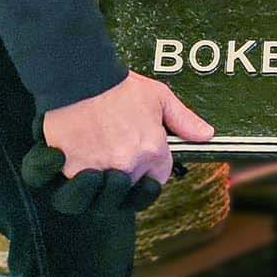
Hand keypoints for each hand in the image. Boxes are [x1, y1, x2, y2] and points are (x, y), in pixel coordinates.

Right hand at [23, 72, 212, 213]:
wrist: (80, 77)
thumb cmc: (119, 86)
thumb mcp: (160, 97)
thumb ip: (184, 120)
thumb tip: (206, 135)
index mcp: (152, 152)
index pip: (157, 180)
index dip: (149, 172)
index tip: (140, 159)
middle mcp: (127, 166)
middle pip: (129, 191)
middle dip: (125, 179)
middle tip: (114, 156)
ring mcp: (98, 171)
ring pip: (101, 199)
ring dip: (99, 189)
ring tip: (95, 168)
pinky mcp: (70, 169)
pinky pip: (73, 191)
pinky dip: (74, 184)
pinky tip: (74, 169)